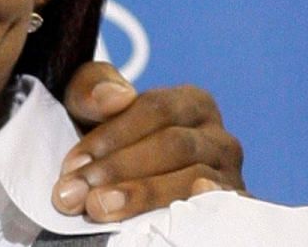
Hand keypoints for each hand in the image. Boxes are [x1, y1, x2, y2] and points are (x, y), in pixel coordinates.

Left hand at [53, 61, 244, 221]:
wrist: (130, 182)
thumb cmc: (113, 140)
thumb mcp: (93, 109)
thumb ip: (92, 90)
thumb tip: (115, 96)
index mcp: (192, 103)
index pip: (155, 109)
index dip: (111, 136)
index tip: (74, 164)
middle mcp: (219, 137)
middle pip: (174, 145)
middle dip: (120, 169)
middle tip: (77, 194)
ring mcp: (230, 175)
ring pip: (194, 178)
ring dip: (142, 194)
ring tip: (100, 207)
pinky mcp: (234, 208)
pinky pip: (225, 209)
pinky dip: (203, 210)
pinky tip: (177, 216)